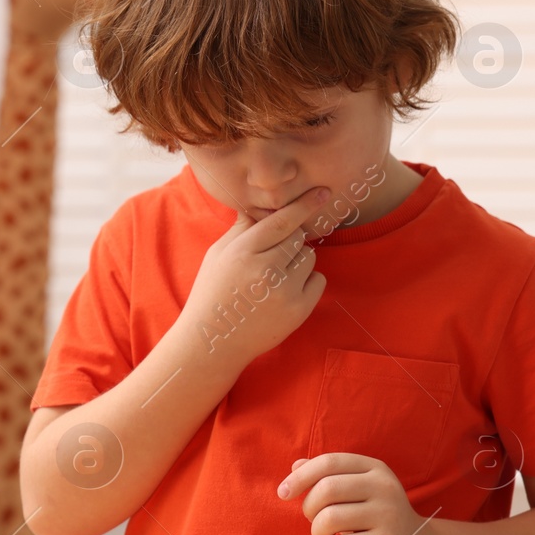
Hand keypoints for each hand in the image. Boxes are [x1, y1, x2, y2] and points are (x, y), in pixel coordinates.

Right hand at [180, 186, 329, 361]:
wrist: (214, 342)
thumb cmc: (212, 294)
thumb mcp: (216, 256)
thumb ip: (240, 231)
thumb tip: (260, 208)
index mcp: (242, 251)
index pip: (281, 221)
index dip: (303, 205)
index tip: (322, 192)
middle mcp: (264, 269)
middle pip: (297, 238)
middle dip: (288, 243)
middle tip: (269, 261)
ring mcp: (283, 291)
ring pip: (309, 258)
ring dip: (297, 263)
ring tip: (274, 279)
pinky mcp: (297, 310)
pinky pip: (318, 280)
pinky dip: (307, 282)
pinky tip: (285, 292)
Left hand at [278, 453, 427, 534]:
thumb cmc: (376, 518)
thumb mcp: (357, 491)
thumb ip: (327, 476)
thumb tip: (295, 465)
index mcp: (375, 469)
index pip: (329, 462)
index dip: (300, 477)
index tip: (282, 493)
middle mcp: (385, 488)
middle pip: (326, 489)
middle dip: (308, 507)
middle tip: (312, 520)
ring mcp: (389, 516)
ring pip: (329, 518)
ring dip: (316, 532)